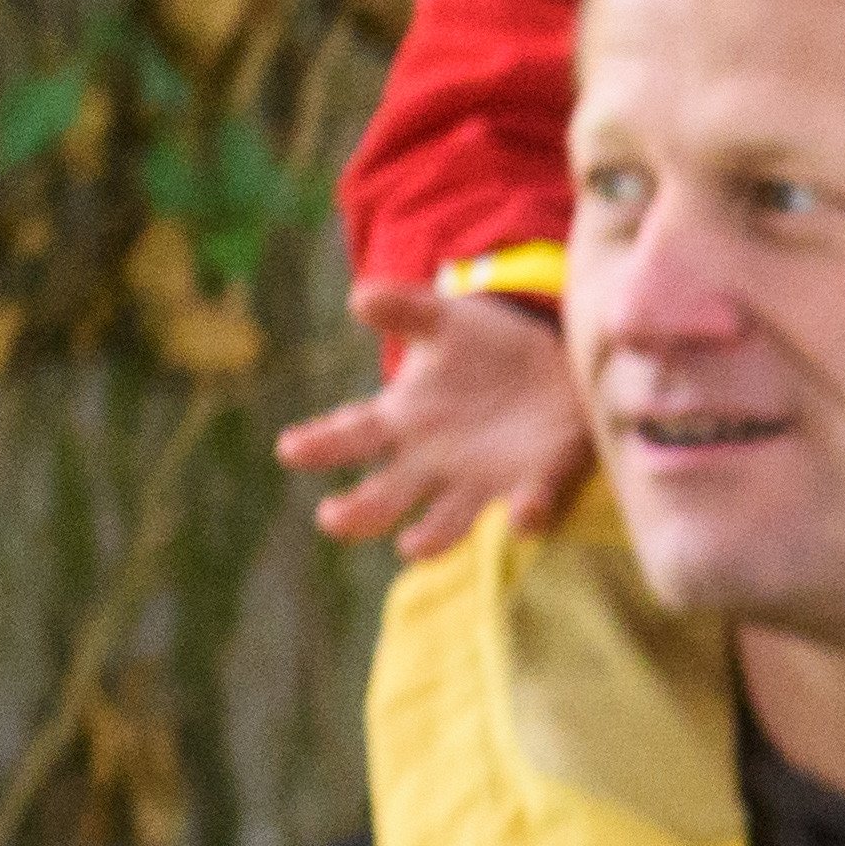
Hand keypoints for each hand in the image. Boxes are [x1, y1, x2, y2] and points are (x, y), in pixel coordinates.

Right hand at [283, 283, 588, 555]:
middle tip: (331, 518)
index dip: (320, 443)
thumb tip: (361, 297)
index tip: (290, 448)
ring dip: (431, 536)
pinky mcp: (535, 484)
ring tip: (411, 547)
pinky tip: (521, 515)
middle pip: (385, 495)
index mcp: (400, 421)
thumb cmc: (483, 347)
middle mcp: (431, 463)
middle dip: (359, 509)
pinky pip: (529, 505)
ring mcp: (481, 481)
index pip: (349, 435)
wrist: (554, 365)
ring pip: (449, 520)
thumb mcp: (444, 321)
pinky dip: (526, 512)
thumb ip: (404, 310)